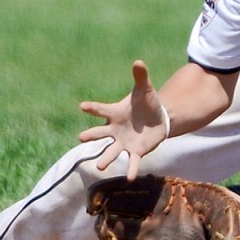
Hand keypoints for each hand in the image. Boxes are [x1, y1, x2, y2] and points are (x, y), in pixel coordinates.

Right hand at [79, 60, 169, 180]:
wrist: (158, 119)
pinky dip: (131, 169)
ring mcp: (123, 142)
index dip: (92, 108)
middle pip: (100, 133)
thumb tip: (138, 61)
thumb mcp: (145, 90)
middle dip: (91, 135)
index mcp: (114, 113)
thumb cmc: (147, 103)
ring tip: (100, 166)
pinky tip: (129, 178)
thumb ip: (140, 77)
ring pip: (112, 151)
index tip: (82, 106)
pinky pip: (131, 161)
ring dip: (106, 158)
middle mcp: (114, 130)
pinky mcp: (135, 151)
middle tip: (81, 138)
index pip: (100, 110)